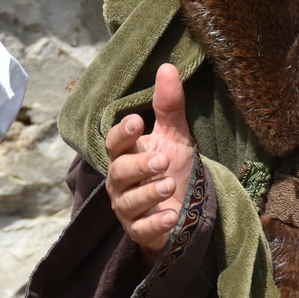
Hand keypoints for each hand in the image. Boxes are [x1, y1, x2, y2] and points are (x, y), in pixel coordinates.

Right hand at [104, 63, 197, 257]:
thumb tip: (167, 66)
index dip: (123, 133)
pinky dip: (156, 223)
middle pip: (119, 172)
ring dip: (149, 192)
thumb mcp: (174, 135)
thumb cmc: (173, 167)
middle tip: (162, 160)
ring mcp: (128, 208)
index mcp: (125, 154)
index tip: (138, 121)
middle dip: (139, 165)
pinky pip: (142, 229)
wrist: (183, 208)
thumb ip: (168, 105)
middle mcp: (120, 181)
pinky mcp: (139, 231)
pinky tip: (173, 216)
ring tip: (170, 184)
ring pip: (129, 201)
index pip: (115, 143)